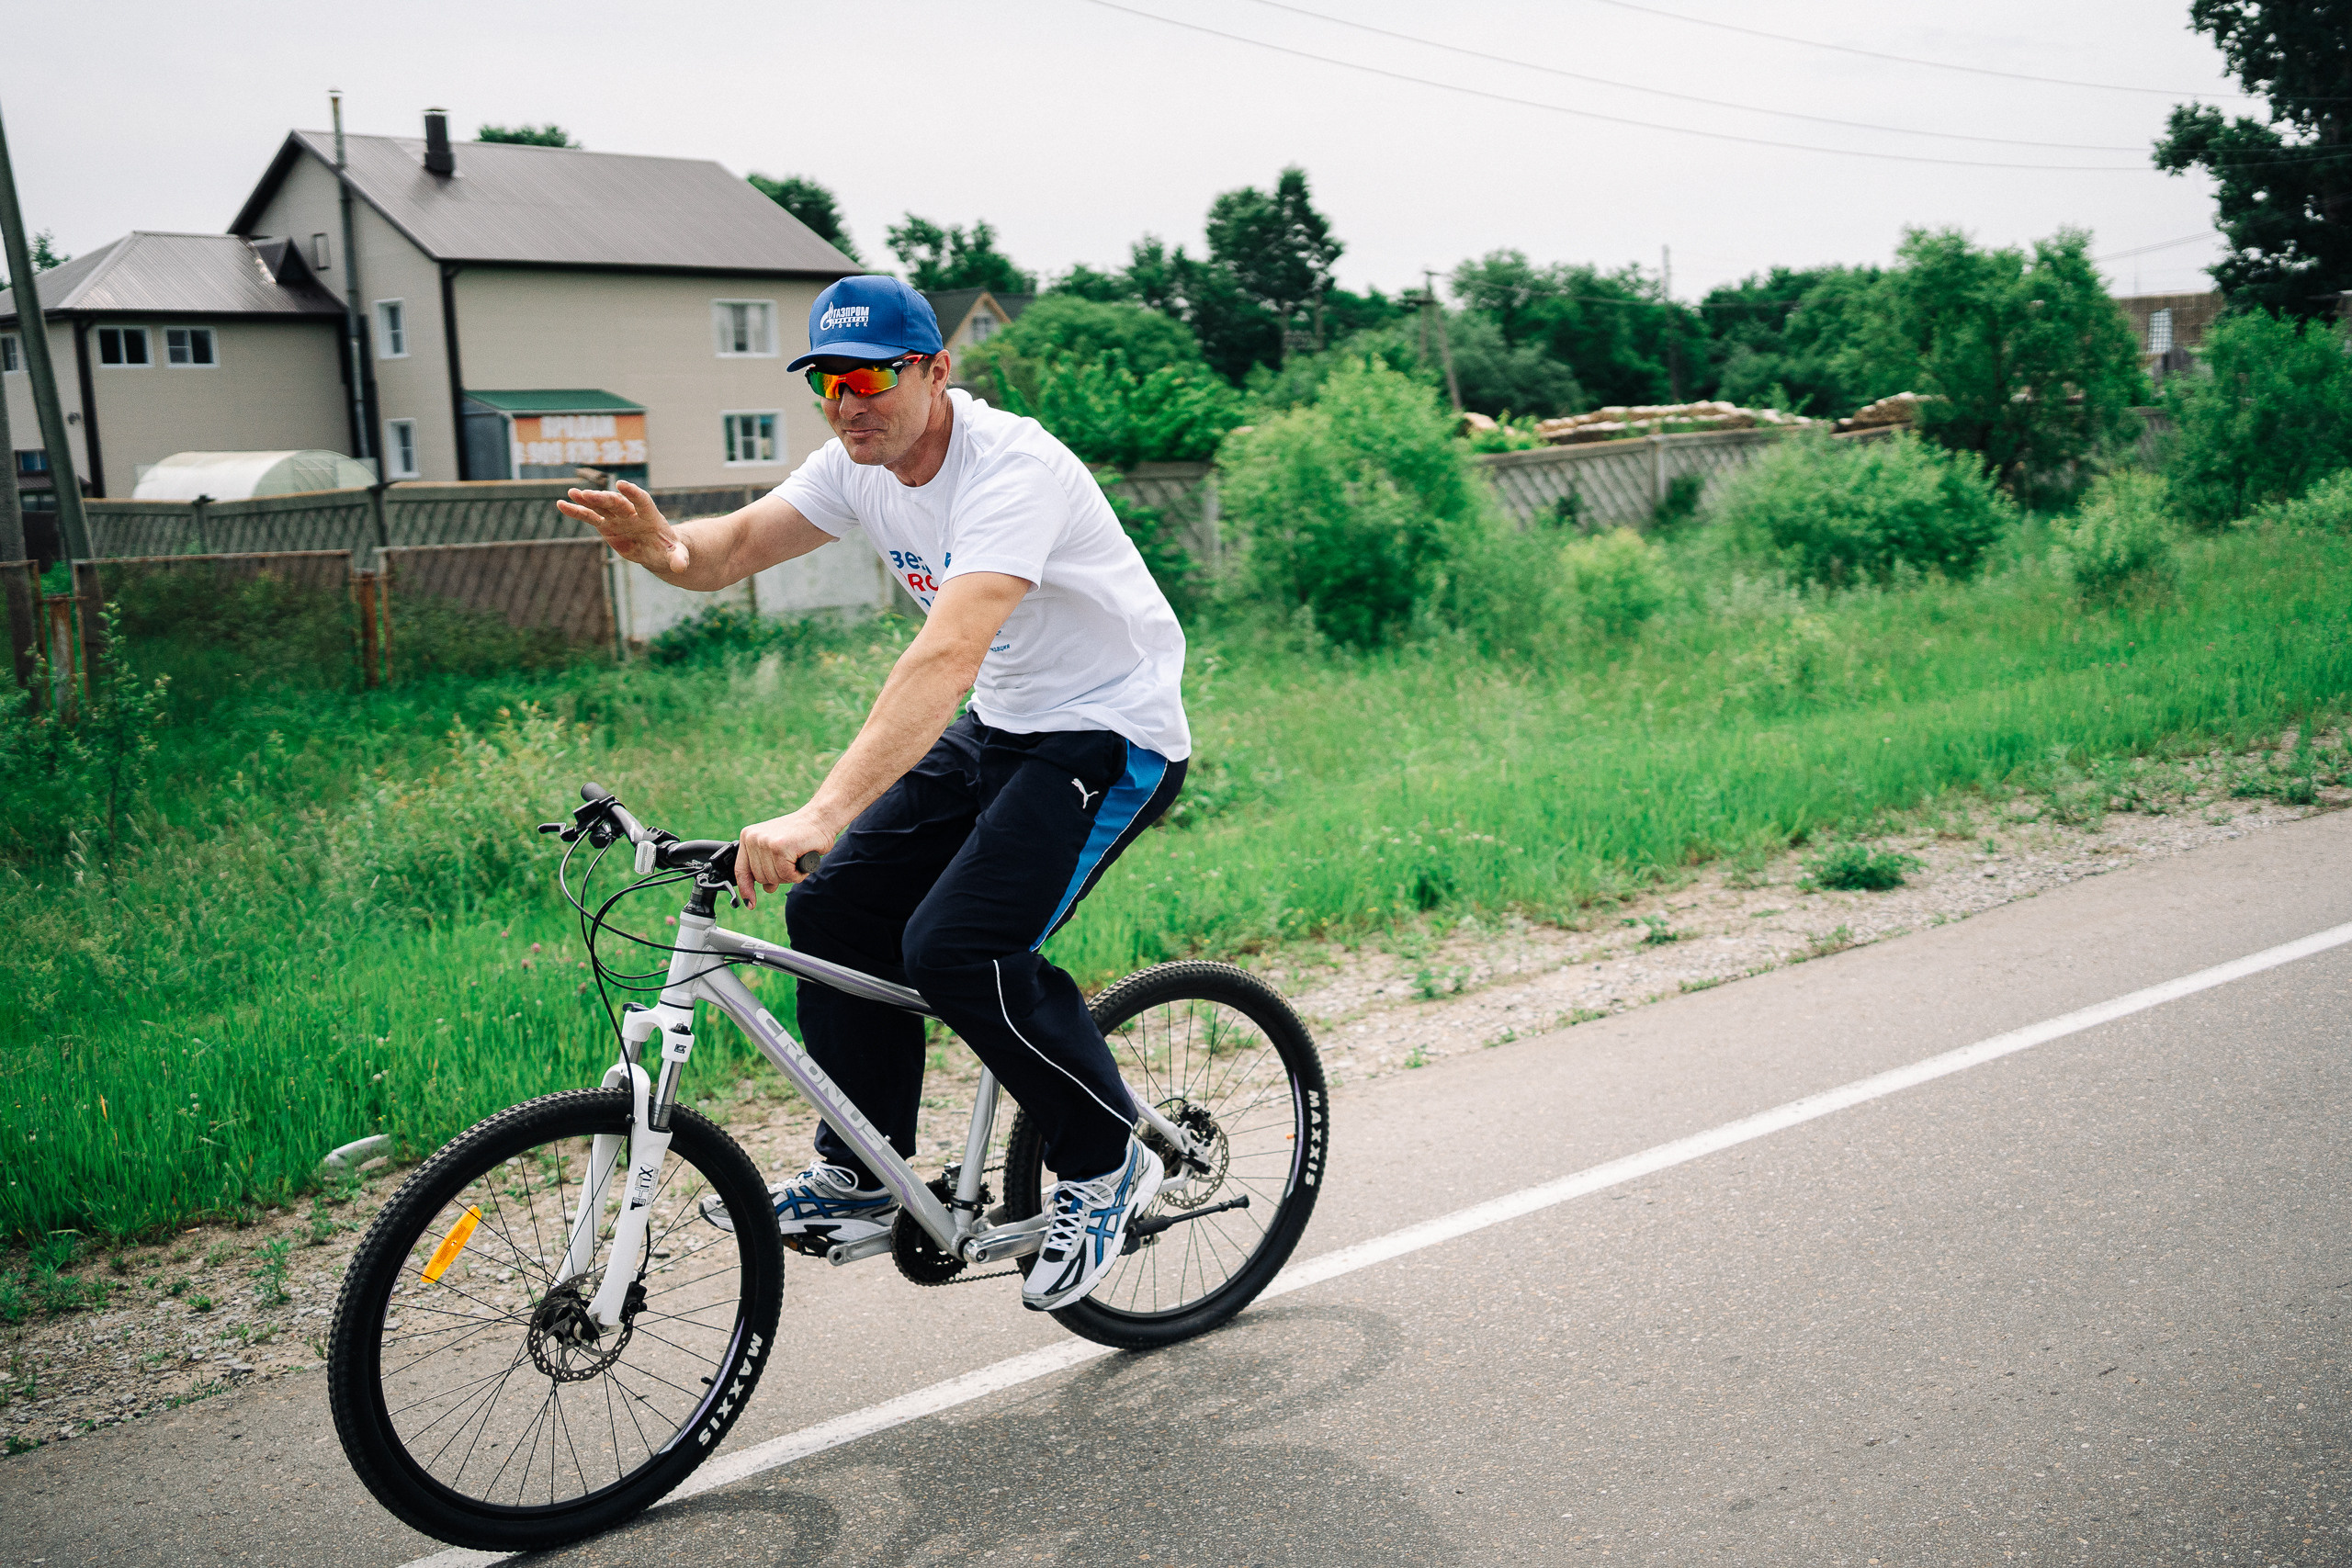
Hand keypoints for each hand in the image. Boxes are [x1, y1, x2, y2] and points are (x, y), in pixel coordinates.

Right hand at [557, 480, 688, 575]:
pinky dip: (576, 511)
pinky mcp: (606, 525)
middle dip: (604, 499)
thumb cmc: (670, 550)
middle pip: (617, 503)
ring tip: (572, 493)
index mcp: (650, 516)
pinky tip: (561, 504)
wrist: (658, 550)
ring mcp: (617, 518)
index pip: (642, 500)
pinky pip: (590, 517)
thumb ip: (679, 558)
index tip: (621, 485)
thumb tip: (680, 567)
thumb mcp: (677, 555)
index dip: (633, 493)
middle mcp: (632, 513)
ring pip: (601, 506)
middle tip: (589, 495)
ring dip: (587, 500)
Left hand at [736, 808, 833, 907]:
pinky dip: (798, 873)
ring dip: (791, 875)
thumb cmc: (801, 835)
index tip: (750, 903)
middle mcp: (753, 838)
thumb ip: (768, 867)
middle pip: (761, 878)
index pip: (741, 869)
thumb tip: (766, 888)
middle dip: (779, 877)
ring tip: (798, 858)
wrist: (820, 818)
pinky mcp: (780, 847)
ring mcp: (765, 842)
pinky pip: (787, 875)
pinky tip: (803, 859)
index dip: (746, 889)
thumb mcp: (777, 850)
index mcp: (748, 837)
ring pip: (774, 878)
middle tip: (792, 862)